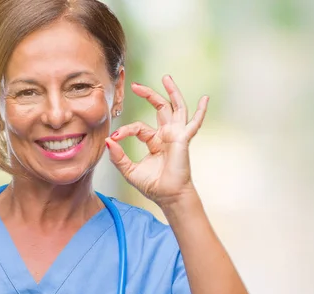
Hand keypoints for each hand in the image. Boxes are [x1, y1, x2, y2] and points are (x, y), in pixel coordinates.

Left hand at [105, 75, 208, 207]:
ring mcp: (177, 135)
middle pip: (160, 108)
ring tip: (166, 78)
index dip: (126, 129)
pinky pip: (194, 123)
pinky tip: (205, 98)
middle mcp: (167, 135)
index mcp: (156, 142)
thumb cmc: (153, 186)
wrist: (168, 196)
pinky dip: (201, 111)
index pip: (139, 127)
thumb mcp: (129, 170)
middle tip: (135, 85)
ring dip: (172, 92)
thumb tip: (108, 141)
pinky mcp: (183, 139)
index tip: (116, 136)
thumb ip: (118, 156)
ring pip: (176, 108)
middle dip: (149, 94)